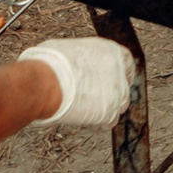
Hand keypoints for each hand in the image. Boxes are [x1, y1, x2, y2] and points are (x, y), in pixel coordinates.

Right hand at [18, 37, 136, 126]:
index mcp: (110, 51)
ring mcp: (117, 92)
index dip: (120, 72)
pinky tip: (84, 122)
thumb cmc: (49, 64)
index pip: (127, 62)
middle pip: (123, 86)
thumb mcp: (68, 48)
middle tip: (94, 99)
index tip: (113, 79)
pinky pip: (109, 122)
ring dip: (105, 109)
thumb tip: (72, 61)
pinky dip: (98, 124)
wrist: (45, 82)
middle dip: (111, 94)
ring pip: (119, 105)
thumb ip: (81, 56)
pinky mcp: (109, 112)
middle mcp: (118, 70)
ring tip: (84, 111)